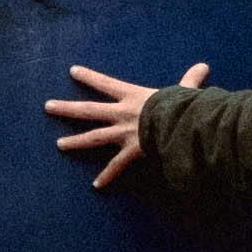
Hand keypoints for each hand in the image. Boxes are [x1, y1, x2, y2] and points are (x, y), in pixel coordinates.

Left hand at [46, 60, 207, 189]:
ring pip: (93, 137)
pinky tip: (96, 185)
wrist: (180, 123)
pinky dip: (108, 176)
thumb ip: (190, 80)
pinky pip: (116, 165)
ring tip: (58, 145)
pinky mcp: (130, 150)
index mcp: (132, 96)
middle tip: (47, 106)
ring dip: (75, 141)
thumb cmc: (181, 105)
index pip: (106, 83)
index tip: (72, 71)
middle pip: (88, 110)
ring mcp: (123, 133)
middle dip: (66, 108)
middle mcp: (122, 113)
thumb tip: (203, 66)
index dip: (89, 77)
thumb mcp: (184, 90)